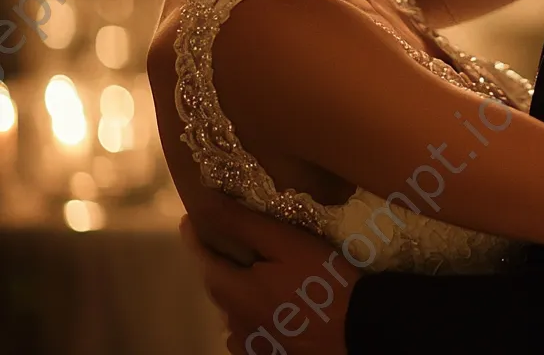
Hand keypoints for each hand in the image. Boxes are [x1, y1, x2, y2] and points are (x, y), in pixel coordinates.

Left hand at [180, 208, 357, 354]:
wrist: (355, 327)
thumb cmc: (321, 278)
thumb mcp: (285, 242)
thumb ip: (243, 224)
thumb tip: (206, 203)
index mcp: (235, 292)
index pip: (203, 261)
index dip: (195, 238)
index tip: (188, 219)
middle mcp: (235, 322)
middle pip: (218, 287)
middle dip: (215, 262)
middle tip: (221, 240)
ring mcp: (252, 342)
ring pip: (232, 310)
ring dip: (233, 288)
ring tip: (246, 270)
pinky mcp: (270, 351)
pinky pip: (247, 330)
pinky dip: (248, 312)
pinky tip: (264, 305)